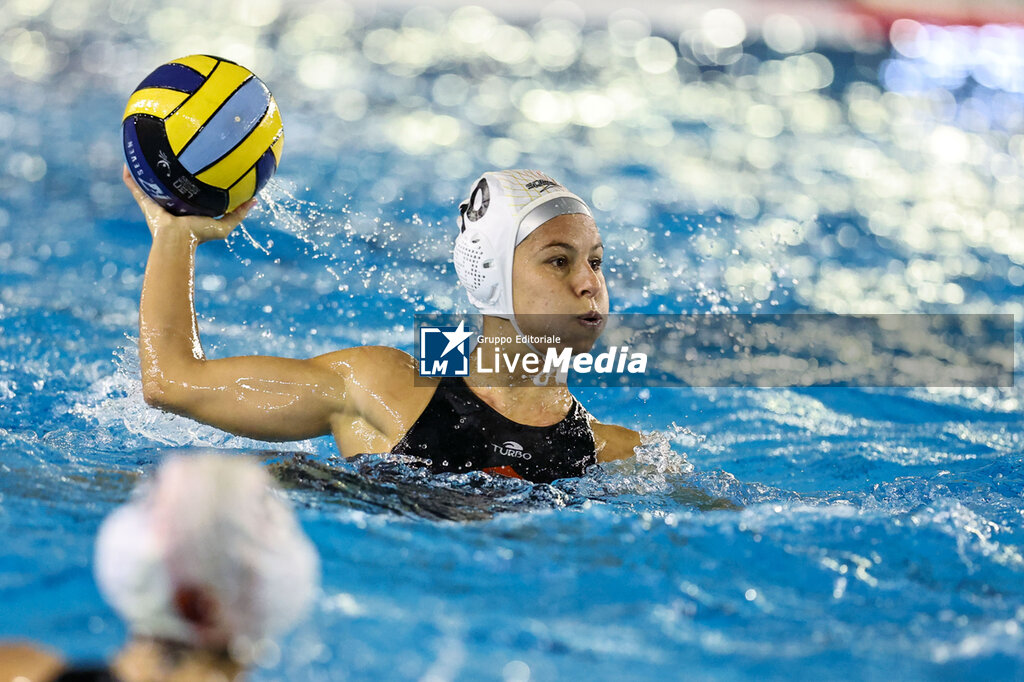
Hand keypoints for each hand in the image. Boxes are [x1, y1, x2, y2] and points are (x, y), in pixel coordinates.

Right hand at [122, 165, 256, 242]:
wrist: (177, 241)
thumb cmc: (200, 235)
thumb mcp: (224, 226)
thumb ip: (239, 214)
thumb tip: (255, 201)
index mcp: (189, 208)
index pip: (191, 191)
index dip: (193, 181)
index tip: (198, 167)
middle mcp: (172, 204)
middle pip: (170, 184)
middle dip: (170, 171)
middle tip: (171, 154)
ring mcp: (157, 202)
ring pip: (150, 183)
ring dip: (148, 170)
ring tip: (146, 153)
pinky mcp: (145, 203)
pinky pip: (135, 187)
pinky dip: (130, 176)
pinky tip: (127, 163)